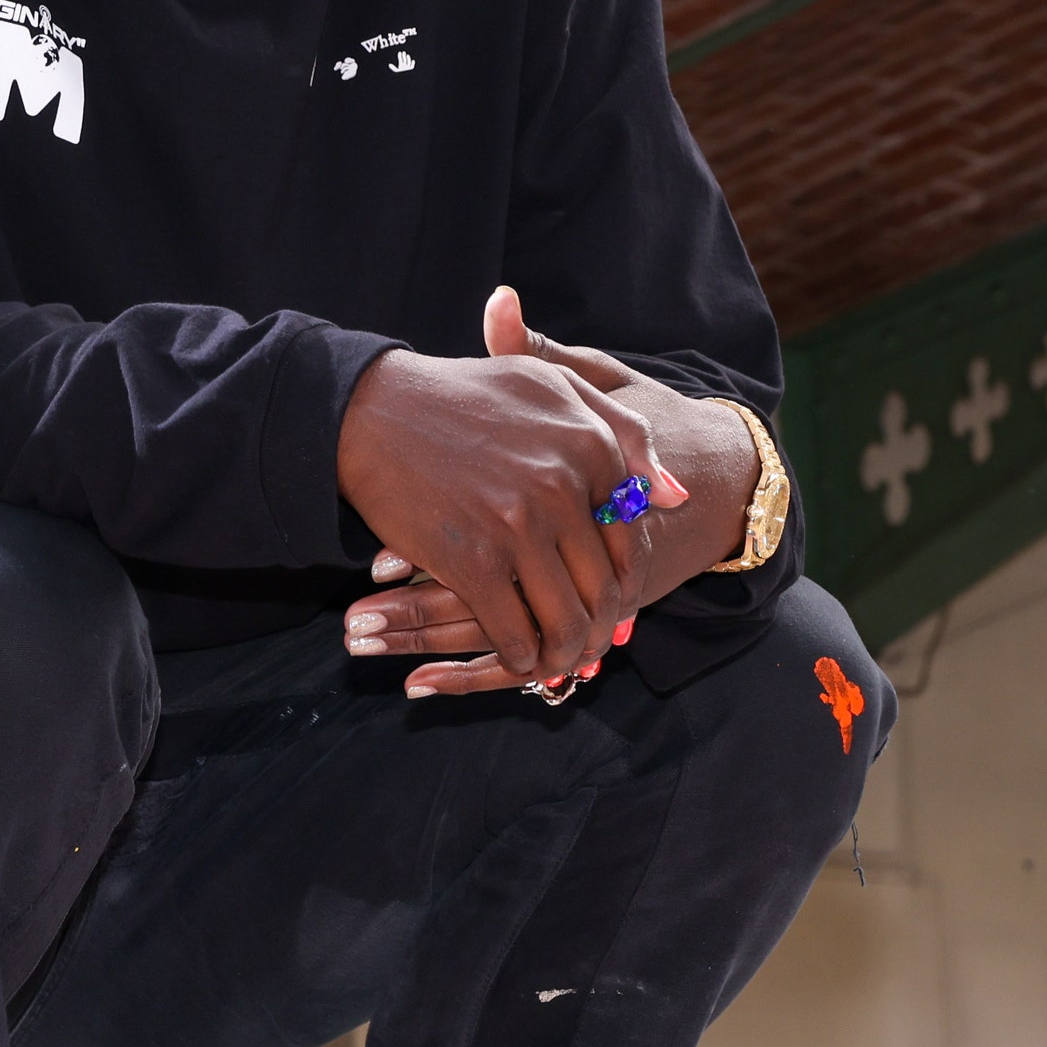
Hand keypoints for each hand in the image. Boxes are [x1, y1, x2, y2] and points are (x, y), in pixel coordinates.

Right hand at [339, 288, 757, 698]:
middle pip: (602, 587)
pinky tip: (516, 656)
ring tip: (556, 659)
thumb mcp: (554, 386)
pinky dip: (520, 656)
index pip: (630, 540)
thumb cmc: (465, 395)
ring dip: (565, 653)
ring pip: (564, 618)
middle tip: (588, 645)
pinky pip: (513, 631)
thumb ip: (623, 434)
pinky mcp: (472, 561)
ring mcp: (517, 527)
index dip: (623, 581)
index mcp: (590, 446)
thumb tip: (675, 498)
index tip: (608, 599)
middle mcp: (562, 487)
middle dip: (599, 627)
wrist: (372, 409)